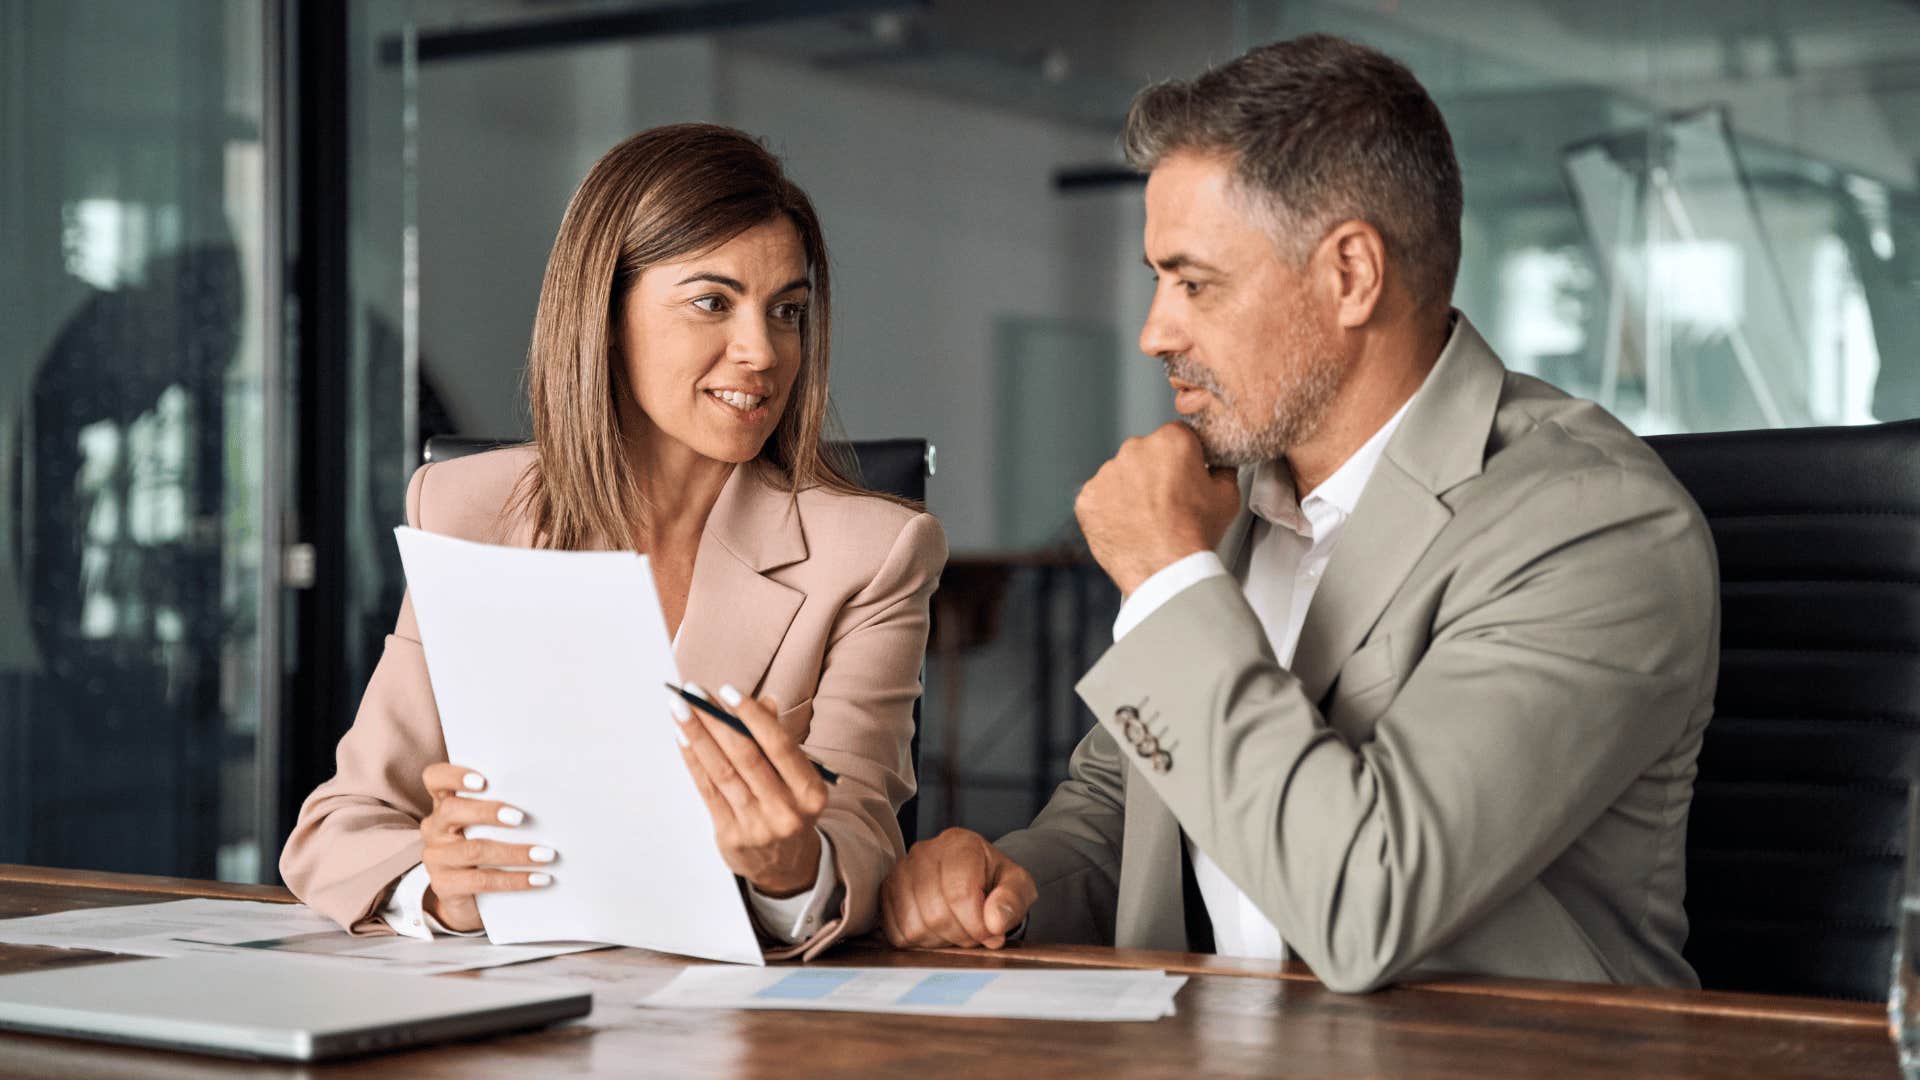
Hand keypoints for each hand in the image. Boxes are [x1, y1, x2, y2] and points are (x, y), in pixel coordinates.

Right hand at [417, 763, 555, 932]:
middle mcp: (434, 828)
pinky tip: (538, 879)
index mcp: (445, 804)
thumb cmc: (486, 851)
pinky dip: (515, 879)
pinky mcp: (443, 886)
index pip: (436, 779)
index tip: (482, 780)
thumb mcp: (488, 828)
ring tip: (545, 855)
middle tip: (520, 817)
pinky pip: (481, 881)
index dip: (454, 775)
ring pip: (473, 849)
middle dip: (488, 812)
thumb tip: (547, 803)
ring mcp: (436, 858)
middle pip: (452, 811)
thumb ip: (503, 811)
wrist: (467, 900)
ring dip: (515, 852)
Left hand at [673, 683, 831, 897]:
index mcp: (811, 792)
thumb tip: (763, 702)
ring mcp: (757, 826)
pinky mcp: (731, 835)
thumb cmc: (790, 808)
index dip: (751, 716)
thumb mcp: (798, 778)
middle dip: (716, 720)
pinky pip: (708, 791)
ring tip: (680, 709)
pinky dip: (694, 761)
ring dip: (698, 737)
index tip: (727, 690)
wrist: (787, 866)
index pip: (779, 746)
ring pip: (722, 772)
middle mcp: (786, 810)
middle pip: (746, 757)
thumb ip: (779, 741)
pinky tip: (682, 738)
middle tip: (693, 692)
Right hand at [879, 828, 1036, 949]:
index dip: (977, 924)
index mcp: (959, 844)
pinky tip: (937, 931)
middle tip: (976, 933)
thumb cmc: (995, 882)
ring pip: (914, 926)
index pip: (960, 893)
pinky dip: (919, 942)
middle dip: (961, 935)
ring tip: (957, 930)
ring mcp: (900, 872)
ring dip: (941, 941)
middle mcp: (924, 852)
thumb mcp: (1019, 886)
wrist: (973, 877)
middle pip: (936, 913)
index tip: (992, 933)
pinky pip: (896, 932)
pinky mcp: (886, 892)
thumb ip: (1013, 900)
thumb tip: (995, 922)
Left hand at [1075, 422, 1240, 595]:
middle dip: (1153, 473)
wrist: (1165, 571)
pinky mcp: (1087, 497)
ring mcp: (1107, 473)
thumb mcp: (1227, 495)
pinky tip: (1127, 526)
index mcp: (1171, 441)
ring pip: (1120, 475)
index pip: (1176, 437)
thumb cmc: (1195, 535)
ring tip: (1147, 519)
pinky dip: (1109, 510)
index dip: (1182, 459)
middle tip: (1167, 503)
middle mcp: (1135, 449)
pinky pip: (1099, 497)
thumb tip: (1219, 465)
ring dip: (1130, 490)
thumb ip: (1222, 469)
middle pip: (1145, 453)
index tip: (1183, 476)